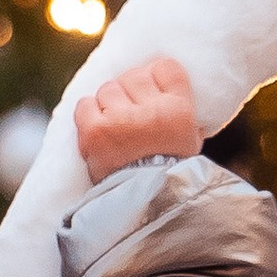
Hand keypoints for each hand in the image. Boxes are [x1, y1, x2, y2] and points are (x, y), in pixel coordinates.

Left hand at [75, 54, 199, 176]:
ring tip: (116, 128)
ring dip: (110, 105)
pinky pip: (85, 104)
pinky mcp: (95, 131)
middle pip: (135, 76)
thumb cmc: (168, 175)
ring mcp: (121, 120)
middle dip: (131, 93)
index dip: (155, 79)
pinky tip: (99, 131)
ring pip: (109, 89)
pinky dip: (89, 115)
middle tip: (132, 116)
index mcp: (180, 110)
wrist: (143, 208)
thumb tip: (169, 86)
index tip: (151, 94)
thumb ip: (184, 112)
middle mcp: (152, 111)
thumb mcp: (190, 141)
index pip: (165, 67)